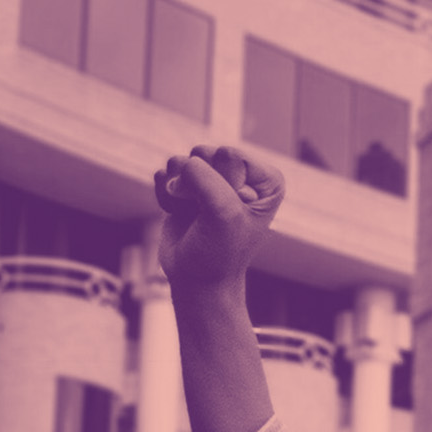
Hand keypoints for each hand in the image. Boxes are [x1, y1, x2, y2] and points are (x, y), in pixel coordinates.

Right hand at [152, 146, 282, 287]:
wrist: (196, 278)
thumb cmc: (220, 250)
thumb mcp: (224, 213)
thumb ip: (203, 177)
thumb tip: (175, 165)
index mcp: (266, 180)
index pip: (231, 155)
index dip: (224, 186)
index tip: (231, 214)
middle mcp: (242, 175)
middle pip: (204, 153)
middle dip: (199, 186)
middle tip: (209, 215)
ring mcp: (212, 179)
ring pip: (181, 161)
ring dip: (180, 192)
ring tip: (194, 215)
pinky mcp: (185, 187)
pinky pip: (164, 175)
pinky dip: (167, 197)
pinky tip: (180, 215)